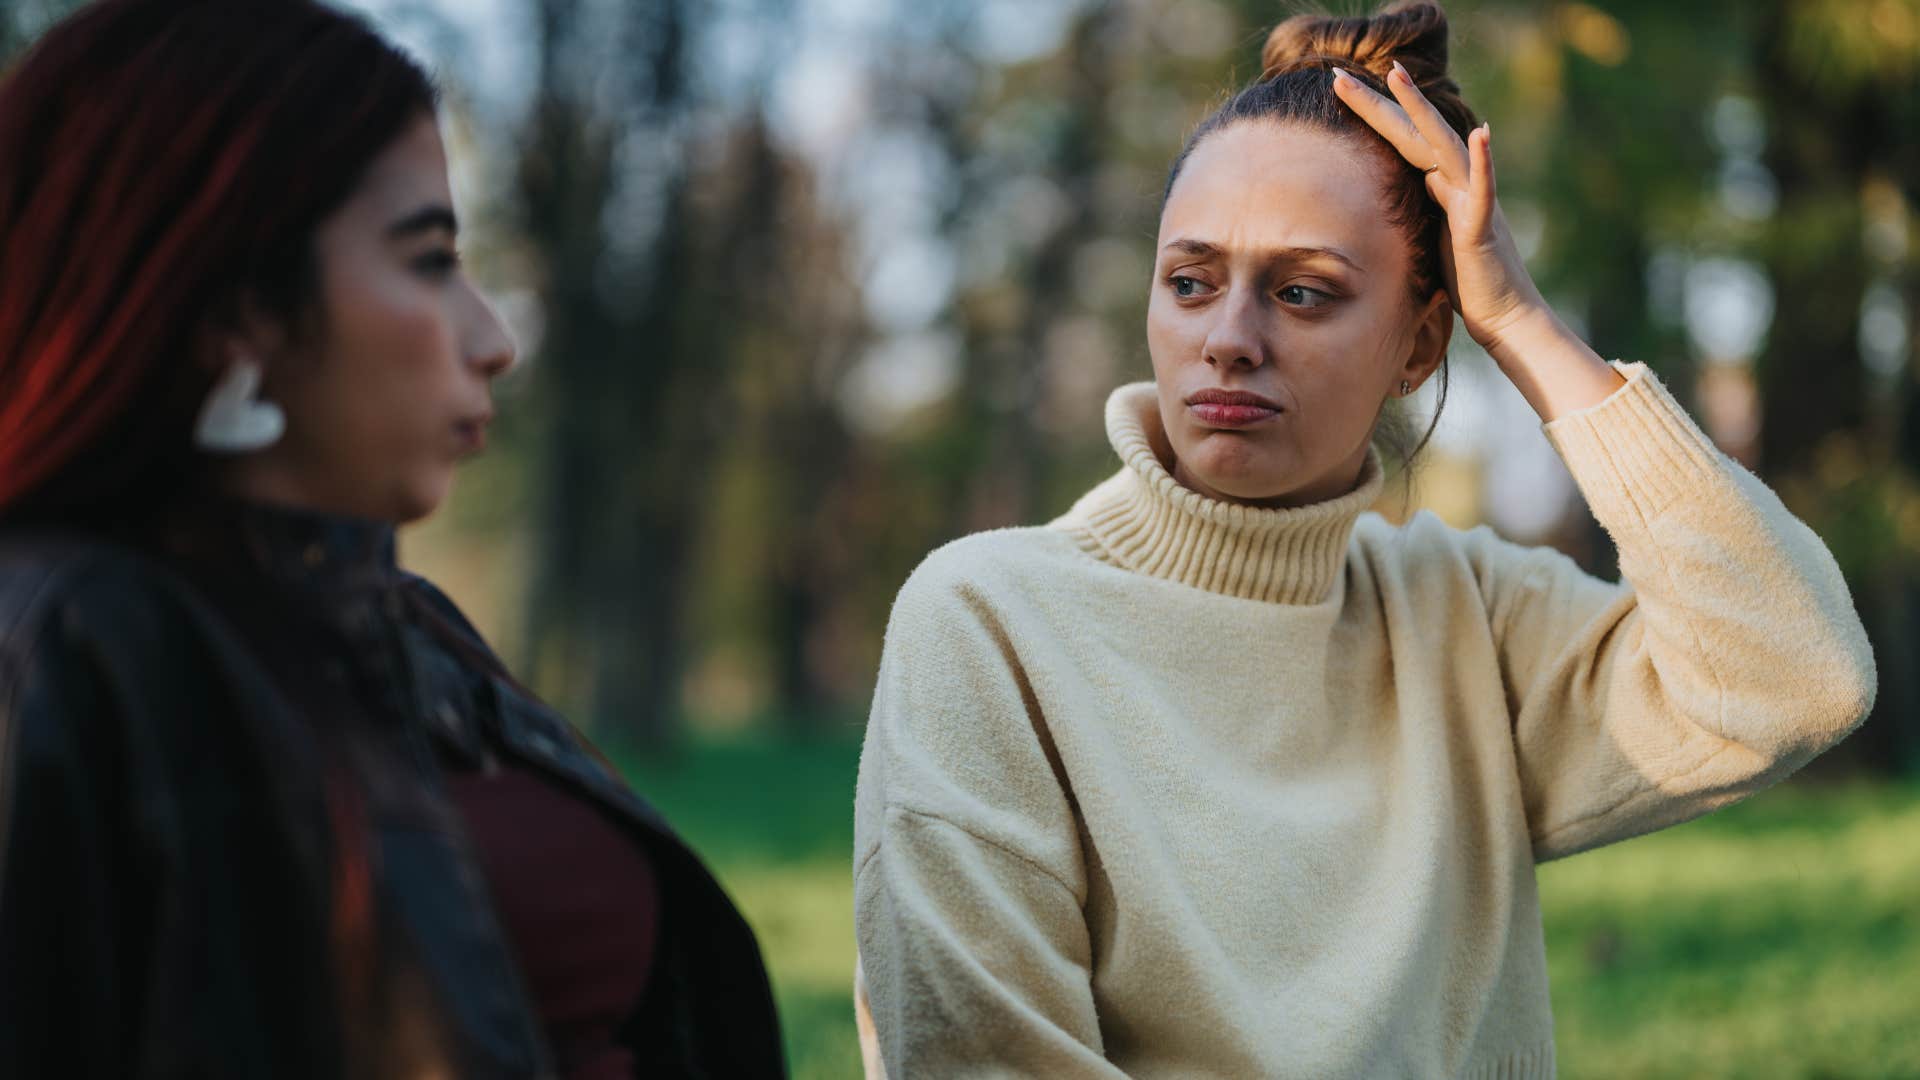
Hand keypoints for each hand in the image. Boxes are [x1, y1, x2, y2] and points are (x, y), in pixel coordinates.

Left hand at [1332, 63, 1623, 419]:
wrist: (1505, 317)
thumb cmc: (1468, 282)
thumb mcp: (1433, 237)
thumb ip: (1424, 206)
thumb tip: (1414, 183)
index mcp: (1441, 187)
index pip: (1400, 141)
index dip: (1371, 115)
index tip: (1337, 89)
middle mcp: (1458, 184)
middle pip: (1414, 133)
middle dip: (1378, 101)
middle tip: (1338, 73)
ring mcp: (1473, 201)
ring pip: (1444, 147)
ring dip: (1421, 111)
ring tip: (1396, 75)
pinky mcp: (1483, 228)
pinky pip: (1484, 191)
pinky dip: (1484, 162)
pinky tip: (1481, 132)